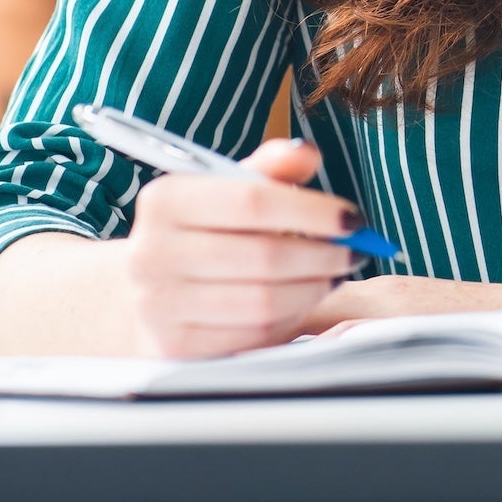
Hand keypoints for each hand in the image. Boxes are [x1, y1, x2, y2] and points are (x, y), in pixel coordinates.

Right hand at [123, 139, 356, 358]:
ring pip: (264, 301)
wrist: (145, 289)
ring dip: (315, 288)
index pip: (254, 202)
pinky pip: (252, 335)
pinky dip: (290, 318)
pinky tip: (303, 300)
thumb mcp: (227, 189)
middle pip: (265, 256)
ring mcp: (159, 306)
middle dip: (325, 254)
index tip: (352, 217)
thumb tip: (307, 153)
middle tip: (356, 251)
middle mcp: (152, 253)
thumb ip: (269, 168)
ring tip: (336, 275)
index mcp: (165, 200)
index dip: (312, 211)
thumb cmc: (201, 231)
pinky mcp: (175, 347)